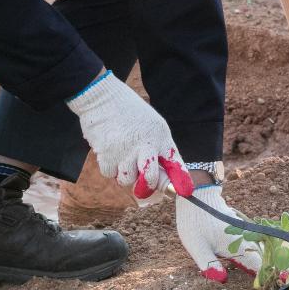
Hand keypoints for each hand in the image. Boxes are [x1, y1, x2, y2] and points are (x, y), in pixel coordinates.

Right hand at [66, 71, 193, 198]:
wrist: (103, 98)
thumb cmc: (128, 112)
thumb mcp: (151, 124)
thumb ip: (157, 148)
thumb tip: (158, 177)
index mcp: (160, 136)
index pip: (174, 162)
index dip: (180, 180)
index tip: (185, 191)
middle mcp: (146, 145)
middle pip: (150, 179)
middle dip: (145, 186)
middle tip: (141, 188)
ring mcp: (126, 151)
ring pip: (127, 180)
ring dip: (123, 173)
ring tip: (121, 156)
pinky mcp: (108, 155)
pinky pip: (109, 174)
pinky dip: (108, 167)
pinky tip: (109, 150)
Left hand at [176, 184, 271, 282]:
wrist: (198, 193)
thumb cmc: (195, 222)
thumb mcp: (197, 247)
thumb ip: (209, 265)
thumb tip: (223, 280)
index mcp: (236, 245)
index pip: (256, 264)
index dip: (263, 274)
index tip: (266, 282)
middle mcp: (244, 236)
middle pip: (260, 253)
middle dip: (267, 264)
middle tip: (270, 273)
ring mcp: (242, 228)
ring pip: (257, 243)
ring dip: (261, 253)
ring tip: (264, 264)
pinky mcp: (238, 222)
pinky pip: (251, 236)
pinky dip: (254, 244)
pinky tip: (251, 249)